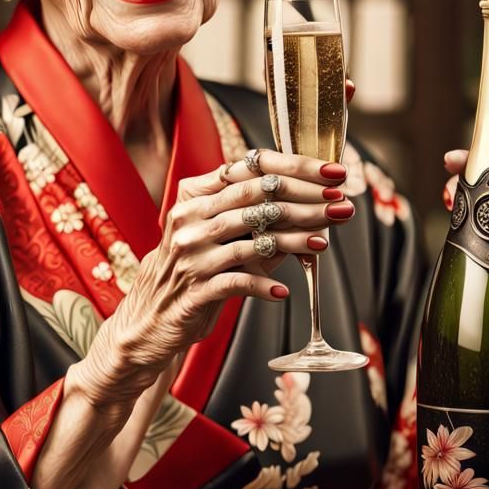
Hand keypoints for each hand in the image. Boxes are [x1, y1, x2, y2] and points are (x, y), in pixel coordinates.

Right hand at [75, 151, 355, 404]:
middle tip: (340, 204)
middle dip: (305, 200)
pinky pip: (236, 282)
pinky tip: (284, 292)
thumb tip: (314, 211)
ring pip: (251, 239)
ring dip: (294, 239)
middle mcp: (189, 219)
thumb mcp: (218, 239)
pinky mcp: (193, 290)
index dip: (296, 167)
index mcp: (195, 196)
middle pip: (256, 199)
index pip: (251, 169)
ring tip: (323, 241)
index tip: (332, 173)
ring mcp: (190, 254)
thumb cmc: (192, 272)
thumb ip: (259, 223)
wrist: (147, 321)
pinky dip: (263, 286)